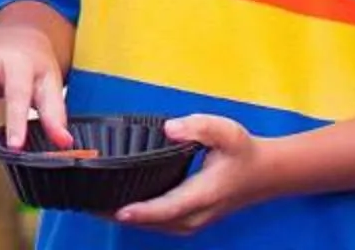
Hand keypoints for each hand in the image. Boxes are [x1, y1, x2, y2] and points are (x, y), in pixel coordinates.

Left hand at [107, 115, 266, 233]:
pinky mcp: (190, 219)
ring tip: (95, 205)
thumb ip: (200, 127)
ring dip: (128, 219)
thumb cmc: (243, 151)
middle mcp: (197, 214)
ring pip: (156, 227)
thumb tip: (170, 129)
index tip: (118, 210)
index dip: (143, 211)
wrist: (265, 173)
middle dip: (122, 215)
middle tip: (88, 203)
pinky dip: (140, 218)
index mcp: (205, 194)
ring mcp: (194, 221)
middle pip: (155, 223)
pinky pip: (160, 224)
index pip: (169, 207)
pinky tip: (118, 207)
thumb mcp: (227, 131)